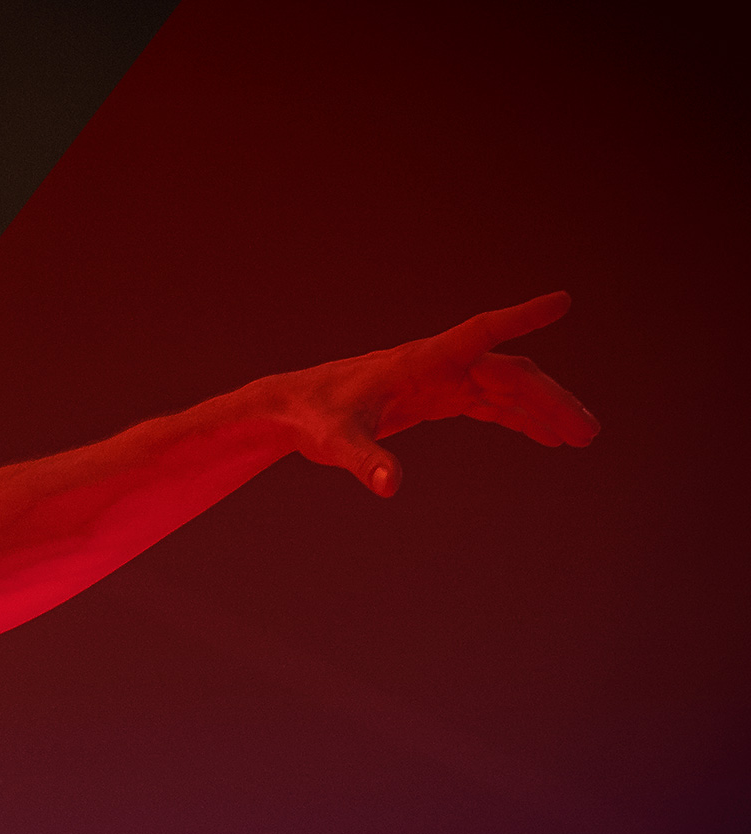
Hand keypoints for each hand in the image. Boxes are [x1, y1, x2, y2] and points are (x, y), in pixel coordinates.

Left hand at [274, 291, 599, 495]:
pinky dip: (517, 417)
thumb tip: (390, 487)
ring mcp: (436, 380)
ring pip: (503, 388)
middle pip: (508, 373)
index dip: (521, 317)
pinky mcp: (432, 397)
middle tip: (588, 433)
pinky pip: (486, 403)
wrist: (291, 410)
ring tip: (580, 439)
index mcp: (418, 361)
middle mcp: (434, 365)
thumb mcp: (336, 443)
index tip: (563, 301)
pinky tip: (544, 437)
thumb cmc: (311, 419)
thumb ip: (365, 462)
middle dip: (550, 400)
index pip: (480, 332)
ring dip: (542, 411)